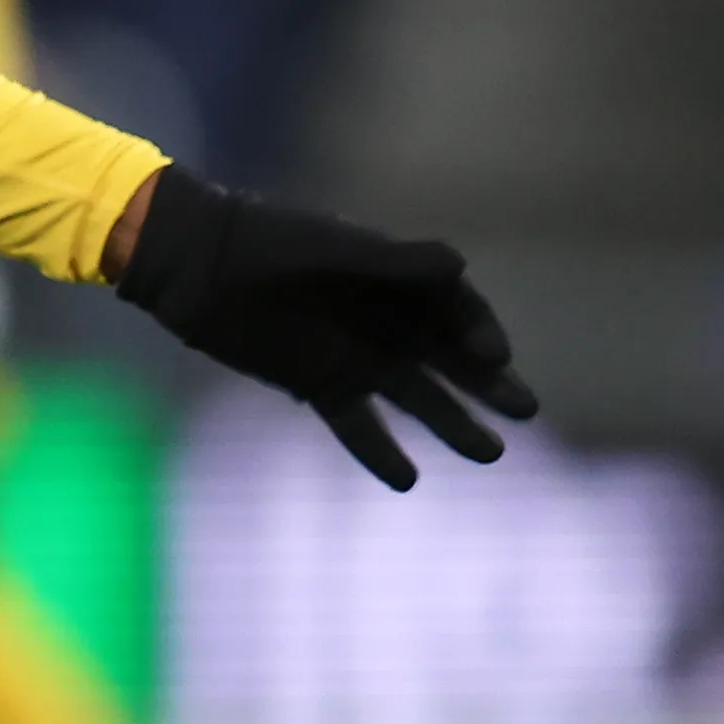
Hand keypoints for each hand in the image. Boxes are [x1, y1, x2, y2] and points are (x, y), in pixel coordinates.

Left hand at [112, 168, 537, 489]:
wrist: (197, 263)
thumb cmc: (267, 242)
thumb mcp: (331, 250)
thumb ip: (391, 262)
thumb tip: (459, 267)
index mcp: (396, 280)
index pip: (457, 311)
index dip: (480, 332)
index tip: (493, 357)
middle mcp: (384, 320)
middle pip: (449, 358)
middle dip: (487, 384)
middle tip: (526, 410)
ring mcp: (353, 355)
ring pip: (414, 395)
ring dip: (450, 422)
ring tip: (490, 452)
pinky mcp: (317, 383)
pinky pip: (356, 423)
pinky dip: (379, 451)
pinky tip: (407, 481)